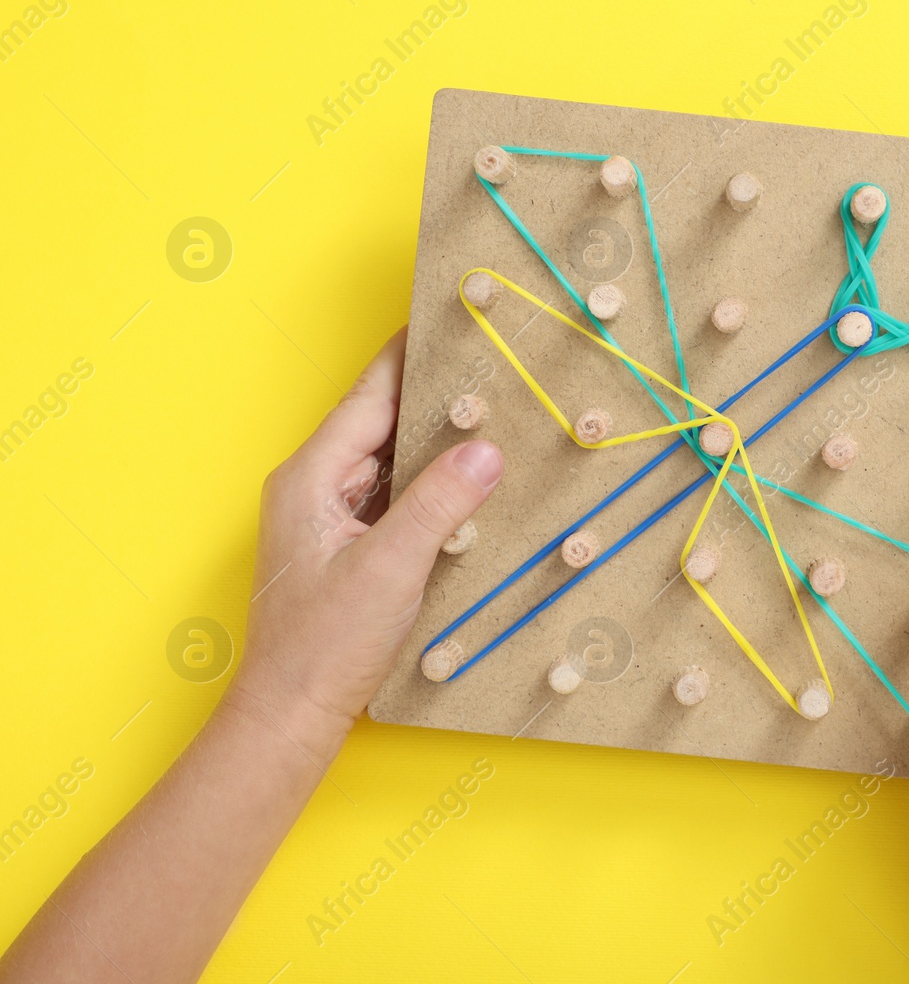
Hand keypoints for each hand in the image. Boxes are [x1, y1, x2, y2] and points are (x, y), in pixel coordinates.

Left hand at [232, 327, 503, 746]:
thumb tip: (487, 449)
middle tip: (491, 360)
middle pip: (383, 421)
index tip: (449, 317)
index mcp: (311, 477)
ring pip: (392, 460)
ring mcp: (332, 518)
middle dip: (436, 393)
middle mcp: (316, 487)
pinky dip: (433, 482)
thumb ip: (440, 503)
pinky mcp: (350, 546)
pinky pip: (397, 496)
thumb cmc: (324, 645)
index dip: (412, 357)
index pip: (371, 398)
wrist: (291, 714)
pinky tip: (471, 478)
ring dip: (438, 439)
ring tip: (494, 408)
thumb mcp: (391, 567)